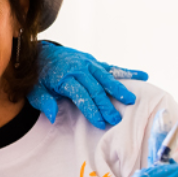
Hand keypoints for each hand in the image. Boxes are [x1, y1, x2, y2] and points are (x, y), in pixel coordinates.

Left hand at [28, 41, 147, 128]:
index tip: (99, 123)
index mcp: (64, 77)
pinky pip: (111, 67)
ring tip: (131, 100)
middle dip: (106, 105)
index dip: (91, 109)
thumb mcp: (34, 91)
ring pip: (106, 76)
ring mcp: (87, 63)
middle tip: (116, 119)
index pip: (80, 96)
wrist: (39, 53)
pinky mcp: (93, 61)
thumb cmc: (37, 77)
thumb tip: (53, 116)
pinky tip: (143, 75)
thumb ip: (44, 103)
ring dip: (119, 88)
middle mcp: (78, 68)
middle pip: (95, 88)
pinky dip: (127, 72)